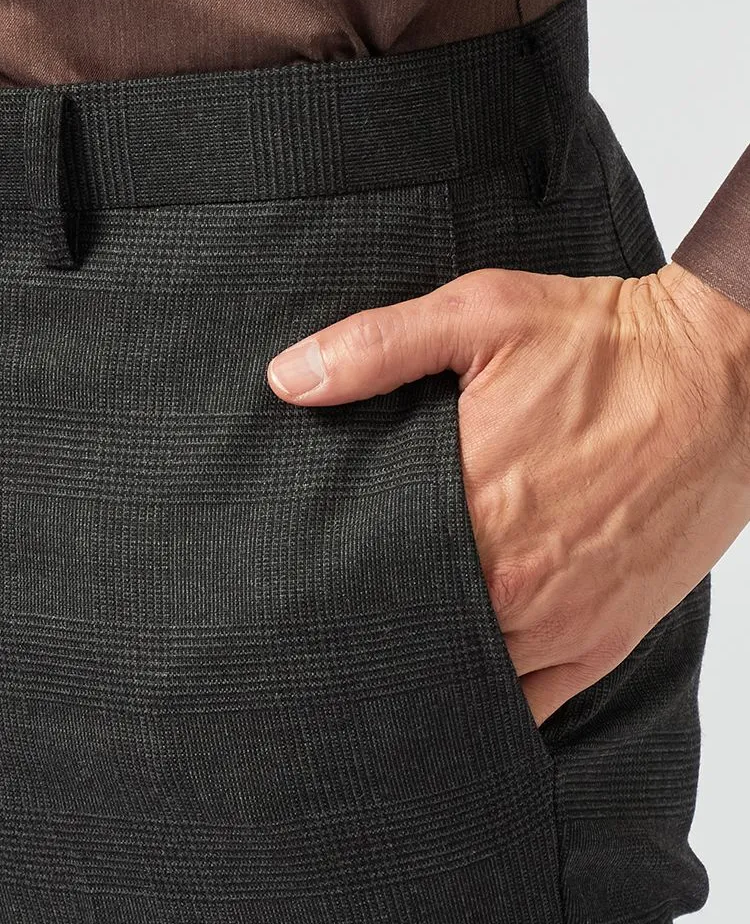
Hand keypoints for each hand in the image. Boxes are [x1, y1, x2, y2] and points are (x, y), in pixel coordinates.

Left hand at [266, 261, 749, 726]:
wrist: (725, 374)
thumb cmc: (606, 346)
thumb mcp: (481, 317)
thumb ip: (375, 348)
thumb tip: (287, 378)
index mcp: (474, 507)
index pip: (371, 577)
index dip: (336, 584)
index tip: (307, 582)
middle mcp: (516, 580)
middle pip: (414, 632)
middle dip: (377, 626)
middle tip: (340, 618)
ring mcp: (566, 619)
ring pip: (467, 675)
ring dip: (430, 662)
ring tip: (394, 645)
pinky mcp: (607, 636)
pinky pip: (534, 701)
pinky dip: (493, 696)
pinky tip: (462, 678)